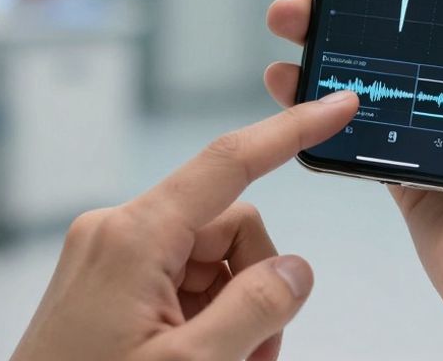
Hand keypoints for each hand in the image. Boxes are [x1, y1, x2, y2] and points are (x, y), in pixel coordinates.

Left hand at [12, 91, 358, 360]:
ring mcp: (109, 259)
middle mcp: (117, 234)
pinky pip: (180, 282)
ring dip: (233, 313)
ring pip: (210, 261)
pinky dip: (205, 320)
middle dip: (256, 288)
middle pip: (229, 228)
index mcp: (133, 237)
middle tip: (255, 356)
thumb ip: (253, 312)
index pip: (229, 164)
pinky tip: (198, 360)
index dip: (290, 132)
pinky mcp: (106, 285)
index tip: (336, 107)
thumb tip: (295, 271)